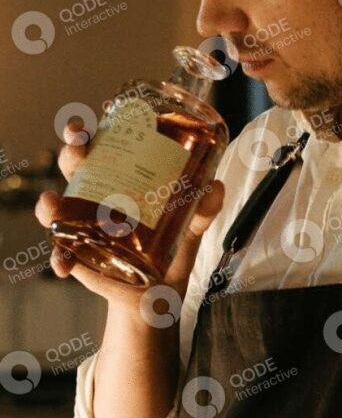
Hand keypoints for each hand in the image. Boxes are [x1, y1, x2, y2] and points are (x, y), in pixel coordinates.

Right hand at [34, 121, 224, 310]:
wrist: (162, 291)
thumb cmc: (173, 247)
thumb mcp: (192, 225)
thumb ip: (204, 209)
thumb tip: (216, 187)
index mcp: (123, 177)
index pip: (102, 145)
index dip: (87, 131)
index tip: (85, 125)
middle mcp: (99, 195)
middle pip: (77, 165)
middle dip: (71, 151)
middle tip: (78, 147)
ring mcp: (85, 224)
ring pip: (58, 206)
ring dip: (49, 205)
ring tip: (53, 206)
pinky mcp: (80, 254)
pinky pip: (62, 253)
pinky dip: (60, 258)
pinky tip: (65, 265)